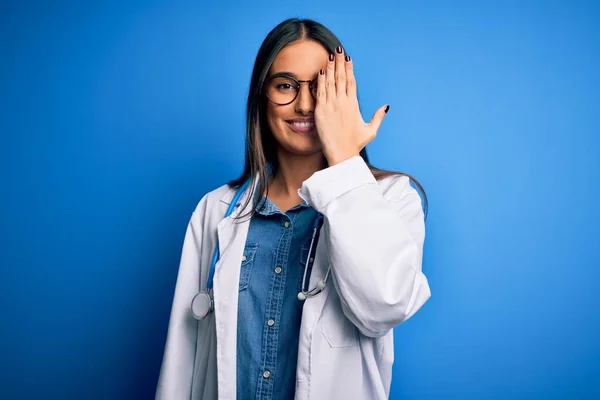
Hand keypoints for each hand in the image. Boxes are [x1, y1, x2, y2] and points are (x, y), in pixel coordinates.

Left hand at [315, 46, 389, 165]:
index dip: (348, 68)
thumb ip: (378, 117)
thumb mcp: (370, 130)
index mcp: (353, 104)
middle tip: (338, 50)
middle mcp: (342, 102)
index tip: (347, 58)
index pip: (351, 81)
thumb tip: (386, 106)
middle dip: (339, 62)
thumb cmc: (355, 144)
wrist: (341, 154)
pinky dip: (320, 81)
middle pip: (340, 77)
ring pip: (330, 82)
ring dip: (329, 67)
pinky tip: (320, 71)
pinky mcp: (320, 111)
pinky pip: (320, 92)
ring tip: (329, 55)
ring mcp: (331, 106)